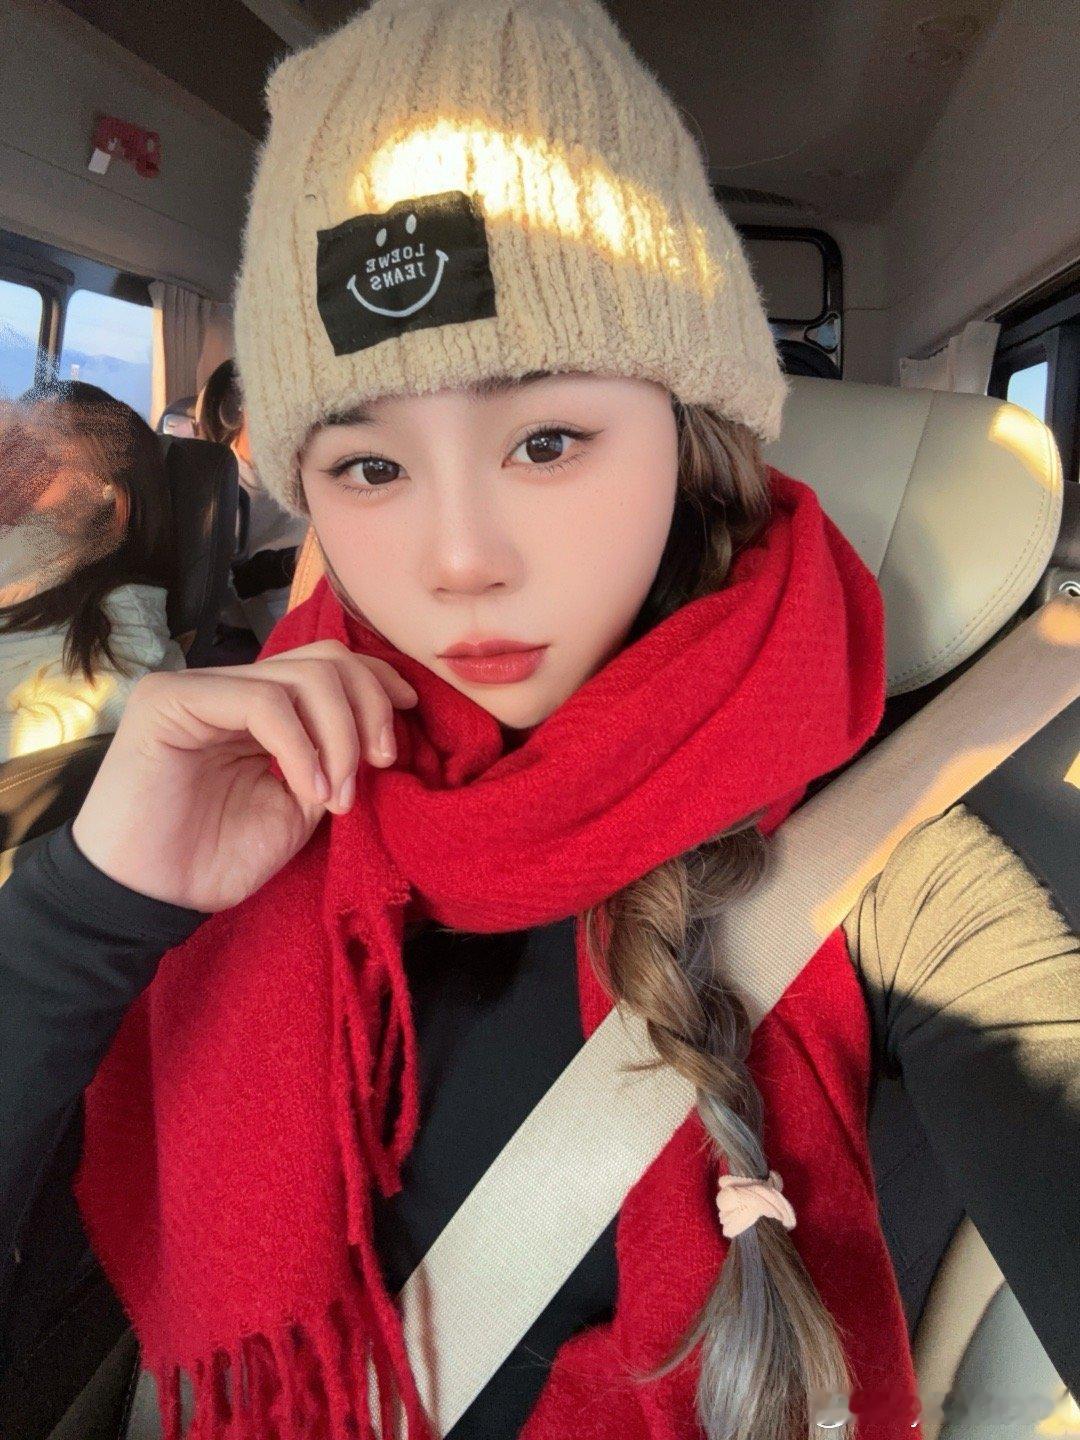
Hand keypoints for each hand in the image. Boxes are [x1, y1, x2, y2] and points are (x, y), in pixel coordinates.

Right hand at [71, 640, 418, 911]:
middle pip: (324, 659)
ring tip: (339, 797)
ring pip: (301, 677)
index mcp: (258, 707)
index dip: (377, 682)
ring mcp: (197, 687)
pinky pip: (263, 702)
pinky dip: (301, 747)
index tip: (409, 718)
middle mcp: (228, 686)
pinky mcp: (171, 701)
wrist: (148, 900)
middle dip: (369, 707)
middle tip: (381, 764)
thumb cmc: (214, 860)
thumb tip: (380, 734)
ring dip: (339, 737)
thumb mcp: (297, 807)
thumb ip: (333, 762)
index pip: (327, 664)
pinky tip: (310, 791)